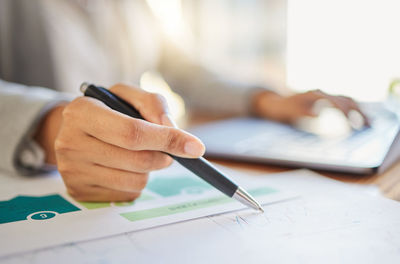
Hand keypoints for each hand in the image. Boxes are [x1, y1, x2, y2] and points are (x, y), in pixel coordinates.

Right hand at [35, 84, 204, 201]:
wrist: (73, 131)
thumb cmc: (107, 111)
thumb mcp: (127, 95)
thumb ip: (153, 104)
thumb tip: (171, 127)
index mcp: (82, 112)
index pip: (132, 132)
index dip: (167, 139)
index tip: (195, 146)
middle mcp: (70, 143)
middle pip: (137, 160)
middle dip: (162, 156)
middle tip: (165, 151)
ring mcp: (73, 171)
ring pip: (135, 181)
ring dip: (148, 170)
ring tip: (137, 155)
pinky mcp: (79, 192)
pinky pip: (126, 195)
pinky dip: (135, 182)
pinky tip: (123, 168)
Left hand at [252, 89, 369, 125]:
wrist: (273, 104)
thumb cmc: (281, 110)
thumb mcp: (288, 113)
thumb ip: (301, 112)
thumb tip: (317, 113)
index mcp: (313, 95)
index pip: (335, 103)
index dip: (345, 113)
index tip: (353, 126)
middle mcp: (321, 92)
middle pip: (346, 100)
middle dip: (358, 112)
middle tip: (368, 126)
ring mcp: (324, 95)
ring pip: (347, 100)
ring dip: (358, 111)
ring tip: (368, 124)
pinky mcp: (325, 100)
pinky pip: (343, 103)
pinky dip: (353, 111)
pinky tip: (359, 121)